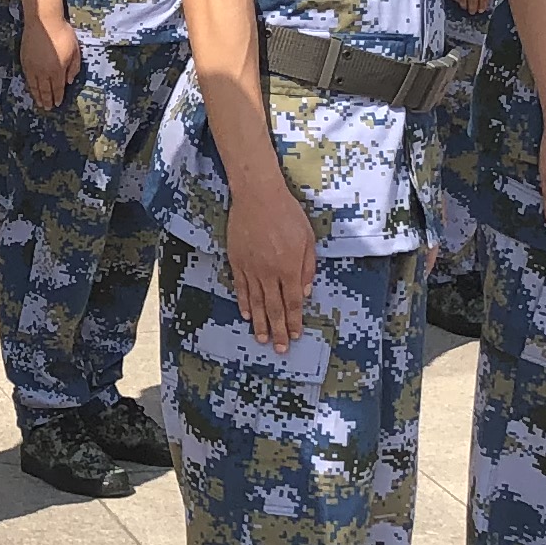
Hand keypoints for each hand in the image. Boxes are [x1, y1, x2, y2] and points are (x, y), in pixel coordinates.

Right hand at [22, 1, 80, 112]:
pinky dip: (30, 86)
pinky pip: (28, 78)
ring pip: (35, 86)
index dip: (58, 97)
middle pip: (45, 90)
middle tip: (47, 108)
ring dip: (38, 96)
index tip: (58, 104)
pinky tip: (32, 89)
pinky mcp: (25, 61)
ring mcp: (33, 67)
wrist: (43, 21)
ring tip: (40, 103)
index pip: (58, 88)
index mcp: (58, 70)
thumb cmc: (62, 33)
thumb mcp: (75, 50)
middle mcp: (44, 72)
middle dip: (47, 100)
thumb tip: (69, 81)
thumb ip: (74, 67)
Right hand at [225, 174, 318, 352]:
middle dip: (278, 330)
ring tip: (262, 339)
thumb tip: (306, 293)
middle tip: (279, 349)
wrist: (257, 195)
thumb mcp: (307, 238)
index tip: (295, 335)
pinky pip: (240, 288)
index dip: (295, 321)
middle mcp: (269, 272)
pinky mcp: (237, 261)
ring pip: (255, 302)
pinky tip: (246, 315)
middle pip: (274, 308)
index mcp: (289, 267)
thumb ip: (308, 267)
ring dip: (260, 323)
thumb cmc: (287, 213)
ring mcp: (251, 268)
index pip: (293, 302)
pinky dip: (243, 303)